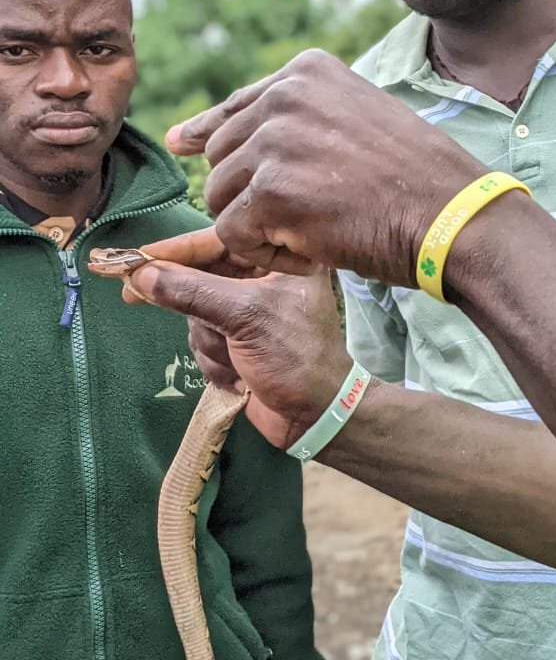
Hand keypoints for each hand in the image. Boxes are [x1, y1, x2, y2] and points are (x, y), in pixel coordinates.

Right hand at [127, 254, 351, 449]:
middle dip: (193, 308)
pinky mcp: (236, 342)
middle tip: (134, 296)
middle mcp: (263, 280)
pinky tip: (237, 376)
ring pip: (194, 314)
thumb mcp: (246, 317)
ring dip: (207, 341)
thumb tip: (142, 275)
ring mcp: (248, 313)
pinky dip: (212, 360)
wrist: (317, 417)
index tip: (133, 258)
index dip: (172, 252)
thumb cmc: (296, 358)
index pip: (217, 241)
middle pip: (198, 279)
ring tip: (235, 359)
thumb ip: (192, 292)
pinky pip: (201, 340)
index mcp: (280, 259)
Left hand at [164, 49, 482, 284]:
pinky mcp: (271, 191)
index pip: (235, 106)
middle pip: (222, 155)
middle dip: (246, 195)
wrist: (451, 215)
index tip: (181, 142)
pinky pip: (233, 232)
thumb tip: (190, 135)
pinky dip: (262, 253)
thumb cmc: (413, 179)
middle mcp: (285, 96)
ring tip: (306, 238)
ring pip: (220, 196)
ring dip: (253, 227)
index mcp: (305, 71)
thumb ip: (296, 118)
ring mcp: (276, 141)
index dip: (207, 131)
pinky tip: (304, 254)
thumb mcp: (357, 119)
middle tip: (296, 221)